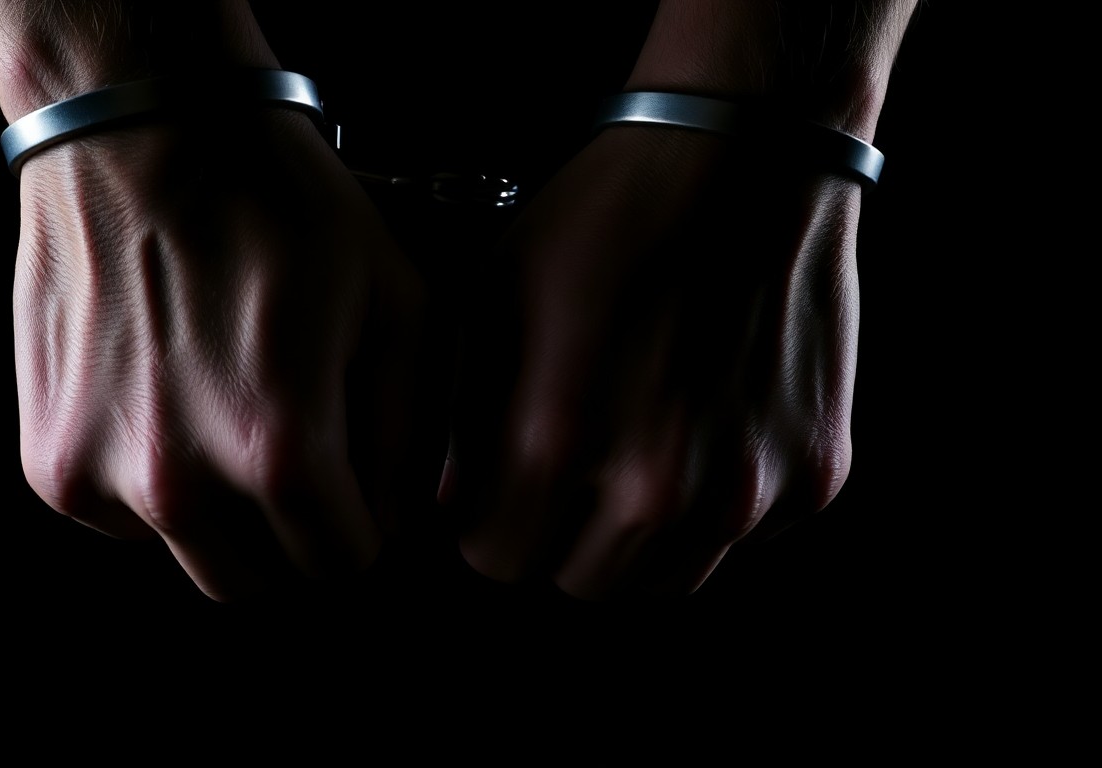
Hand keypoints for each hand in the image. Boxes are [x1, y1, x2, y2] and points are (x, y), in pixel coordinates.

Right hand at [13, 110, 423, 600]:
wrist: (143, 132)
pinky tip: (167, 400)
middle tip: (294, 457)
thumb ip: (408, 434)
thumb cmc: (279, 206)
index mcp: (279, 451)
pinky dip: (150, 484)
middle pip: (260, 581)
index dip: (362, 523)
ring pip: (188, 554)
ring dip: (221, 516)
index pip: (342, 562)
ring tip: (225, 414)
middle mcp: (181, 485)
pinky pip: (120, 520)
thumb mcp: (396, 304)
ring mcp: (101, 478)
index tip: (355, 482)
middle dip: (292, 535)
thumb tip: (399, 515)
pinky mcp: (49, 463)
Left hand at [440, 124, 861, 599]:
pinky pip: (746, 537)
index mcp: (558, 446)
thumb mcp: (498, 297)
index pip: (497, 558)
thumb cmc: (611, 216)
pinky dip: (717, 507)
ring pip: (665, 578)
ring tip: (635, 456)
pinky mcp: (814, 475)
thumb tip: (455, 500)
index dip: (487, 522)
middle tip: (568, 476)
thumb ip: (466, 417)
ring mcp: (745, 492)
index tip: (499, 490)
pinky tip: (706, 431)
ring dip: (637, 539)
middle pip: (581, 581)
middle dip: (559, 537)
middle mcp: (655, 491)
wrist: (747, 154)